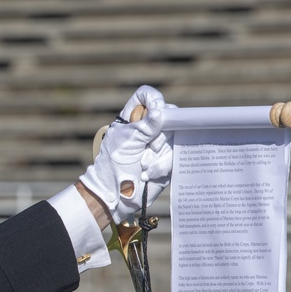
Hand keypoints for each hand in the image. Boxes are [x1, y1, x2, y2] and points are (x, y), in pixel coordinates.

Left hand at [79, 85, 173, 223]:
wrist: (116, 196)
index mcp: (134, 117)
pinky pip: (176, 155)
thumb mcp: (126, 142)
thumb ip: (144, 127)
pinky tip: (149, 174)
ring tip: (144, 165)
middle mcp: (150, 127)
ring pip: (175, 137)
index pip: (146, 96)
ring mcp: (161, 142)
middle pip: (169, 116)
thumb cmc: (114, 165)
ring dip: (159, 154)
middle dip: (160, 135)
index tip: (156, 110)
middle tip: (148, 148)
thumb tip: (161, 111)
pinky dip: (162, 166)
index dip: (154, 99)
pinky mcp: (168, 158)